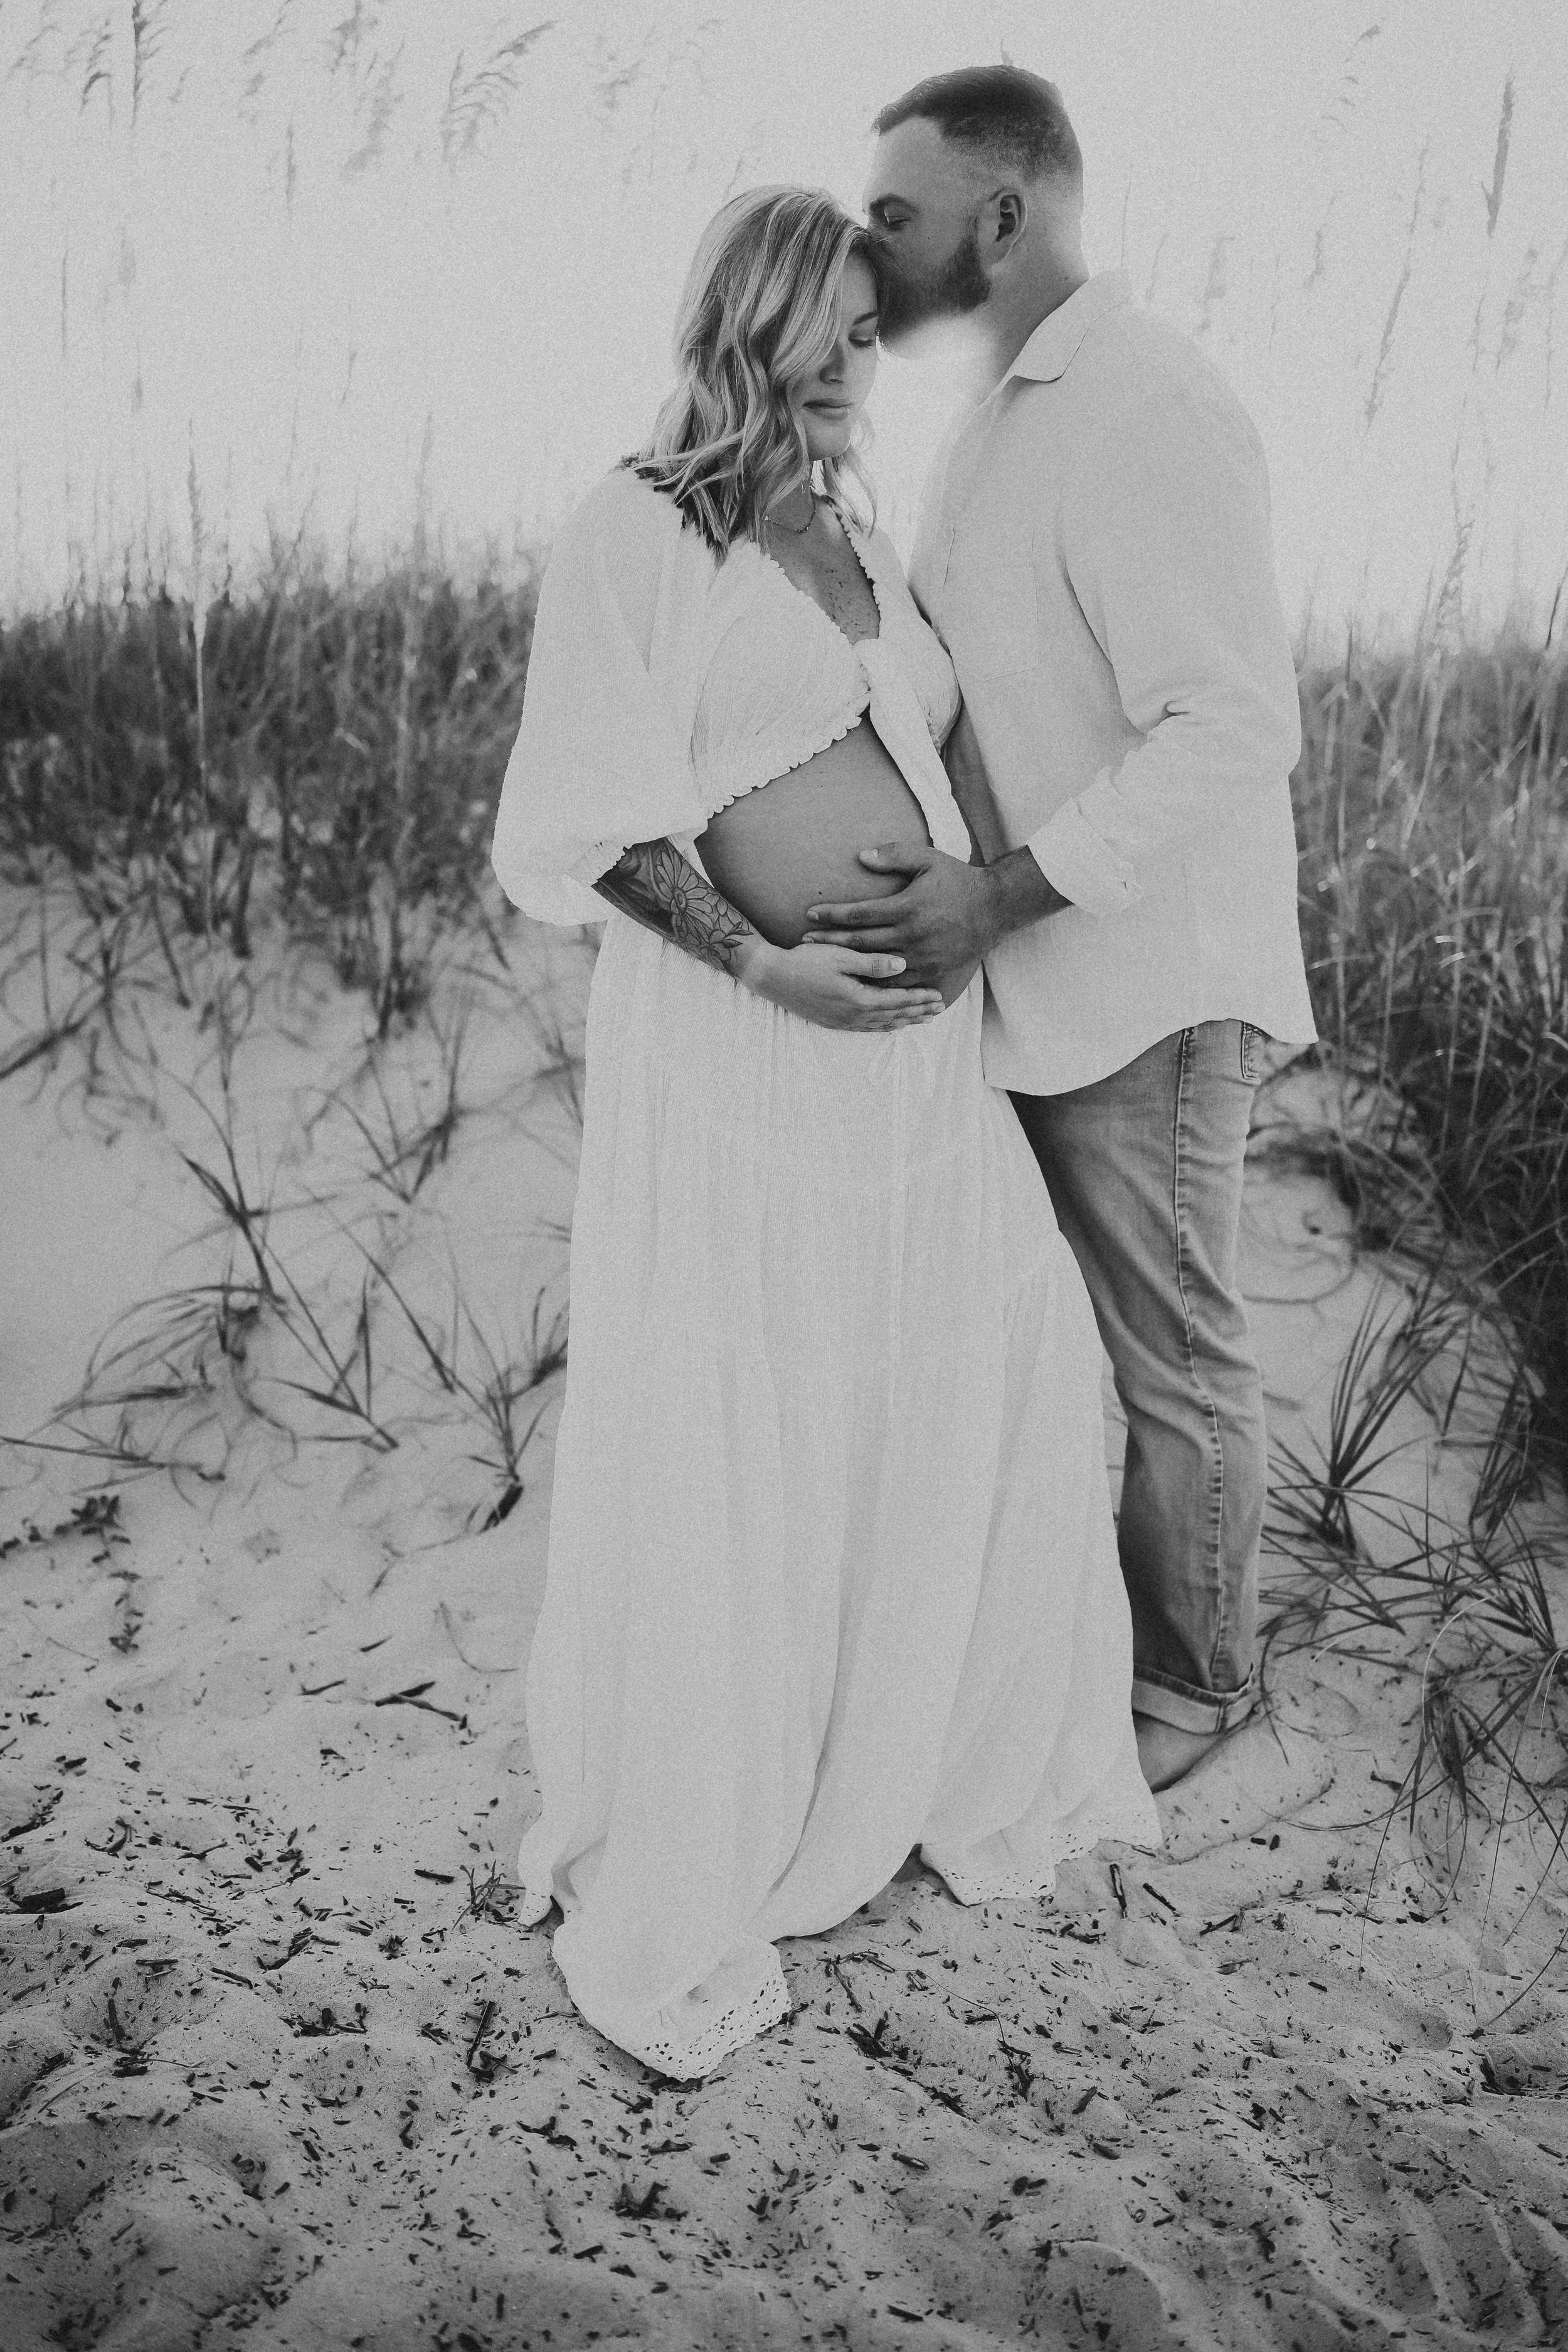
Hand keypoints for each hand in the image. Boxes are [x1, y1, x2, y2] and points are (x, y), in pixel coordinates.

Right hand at [737, 937, 946, 1031]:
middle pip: (895, 1017)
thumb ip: (873, 963)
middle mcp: (853, 1016)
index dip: (920, 999)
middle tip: (939, 1009)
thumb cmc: (805, 960)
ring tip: (922, 1018)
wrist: (772, 977)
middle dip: (918, 1012)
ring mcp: (843, 1022)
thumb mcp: (840, 955)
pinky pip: (866, 1028)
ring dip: (904, 1021)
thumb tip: (903, 966)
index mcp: (858, 999)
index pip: (898, 1001)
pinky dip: (884, 1026)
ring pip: (882, 1025)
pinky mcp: (833, 1023)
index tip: (939, 995)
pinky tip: (891, 1024)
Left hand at [801, 843, 1003, 1000]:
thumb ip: (894, 855)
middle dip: (830, 941)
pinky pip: (897, 982)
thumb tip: (860, 856)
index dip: (832, 914)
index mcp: (908, 907)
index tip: (809, 914)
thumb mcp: (928, 859)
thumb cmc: (958, 879)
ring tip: (823, 963)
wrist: (995, 908)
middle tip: (804, 941)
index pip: (860, 913)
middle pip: (861, 942)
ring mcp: (923, 957)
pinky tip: (856, 982)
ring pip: (875, 966)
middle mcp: (913, 935)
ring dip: (847, 965)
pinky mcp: (932, 972)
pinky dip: (875, 983)